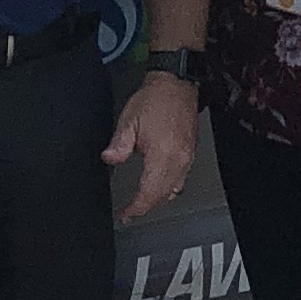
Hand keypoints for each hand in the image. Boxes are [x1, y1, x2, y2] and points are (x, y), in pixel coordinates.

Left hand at [104, 71, 200, 222]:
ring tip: (142, 204)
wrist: (176, 84)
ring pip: (173, 191)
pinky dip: (168, 190)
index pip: (149, 193)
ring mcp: (187, 158)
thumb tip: (109, 159)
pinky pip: (181, 180)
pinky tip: (158, 188)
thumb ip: (119, 144)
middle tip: (130, 214)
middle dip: (145, 208)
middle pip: (162, 196)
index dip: (136, 208)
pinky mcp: (190, 153)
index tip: (125, 215)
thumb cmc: (155, 99)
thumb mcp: (129, 120)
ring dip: (157, 201)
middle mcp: (178, 160)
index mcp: (162, 154)